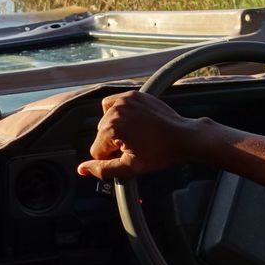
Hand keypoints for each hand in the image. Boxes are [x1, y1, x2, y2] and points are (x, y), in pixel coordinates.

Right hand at [77, 91, 211, 179]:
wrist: (182, 136)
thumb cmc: (160, 153)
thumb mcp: (130, 167)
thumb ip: (103, 170)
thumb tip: (81, 169)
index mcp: (112, 128)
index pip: (96, 150)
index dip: (111, 157)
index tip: (129, 155)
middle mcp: (115, 111)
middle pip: (100, 135)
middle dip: (113, 143)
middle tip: (135, 145)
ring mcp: (124, 100)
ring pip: (105, 121)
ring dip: (115, 129)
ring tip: (135, 134)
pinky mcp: (132, 94)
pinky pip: (112, 104)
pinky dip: (117, 113)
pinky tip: (131, 121)